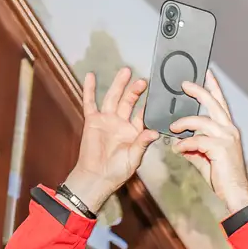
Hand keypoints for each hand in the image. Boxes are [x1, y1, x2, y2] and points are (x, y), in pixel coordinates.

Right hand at [63, 67, 159, 212]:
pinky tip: (91, 76)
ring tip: (126, 71)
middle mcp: (121, 123)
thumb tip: (154, 132)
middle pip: (129, 102)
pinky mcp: (92, 121)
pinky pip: (90, 102)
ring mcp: (106, 120)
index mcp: (134, 131)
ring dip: (119, 85)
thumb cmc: (117, 171)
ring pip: (113, 97)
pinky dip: (89, 89)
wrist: (97, 177)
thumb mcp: (134, 158)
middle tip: (143, 81)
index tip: (158, 94)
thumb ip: (142, 143)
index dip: (149, 105)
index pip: (143, 114)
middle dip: (135, 91)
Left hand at [170, 72, 247, 215]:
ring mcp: (226, 138)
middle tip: (184, 84)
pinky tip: (177, 149)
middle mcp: (229, 130)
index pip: (220, 103)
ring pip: (202, 121)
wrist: (234, 193)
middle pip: (213, 103)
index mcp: (227, 129)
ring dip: (184, 122)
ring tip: (172, 128)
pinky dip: (185, 144)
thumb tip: (179, 142)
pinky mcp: (220, 148)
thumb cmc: (222, 176)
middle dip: (198, 91)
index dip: (214, 87)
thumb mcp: (204, 158)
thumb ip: (194, 147)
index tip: (206, 73)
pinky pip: (197, 140)